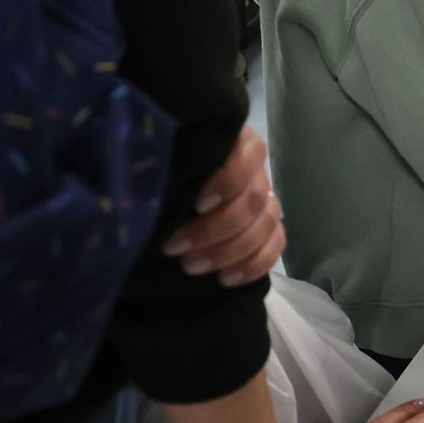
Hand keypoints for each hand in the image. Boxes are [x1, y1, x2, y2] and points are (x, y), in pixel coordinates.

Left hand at [163, 125, 284, 286]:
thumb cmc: (155, 178)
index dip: (229, 181)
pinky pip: (276, 245)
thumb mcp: (155, 167)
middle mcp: (255, 171)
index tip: (197, 205)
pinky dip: (254, 264)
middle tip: (175, 248)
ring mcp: (265, 200)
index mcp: (233, 144)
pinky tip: (226, 279)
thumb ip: (158, 169)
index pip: (249, 155)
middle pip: (255, 199)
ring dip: (229, 251)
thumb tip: (148, 188)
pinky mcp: (268, 228)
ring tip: (191, 267)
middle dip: (215, 229)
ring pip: (267, 225)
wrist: (160, 201)